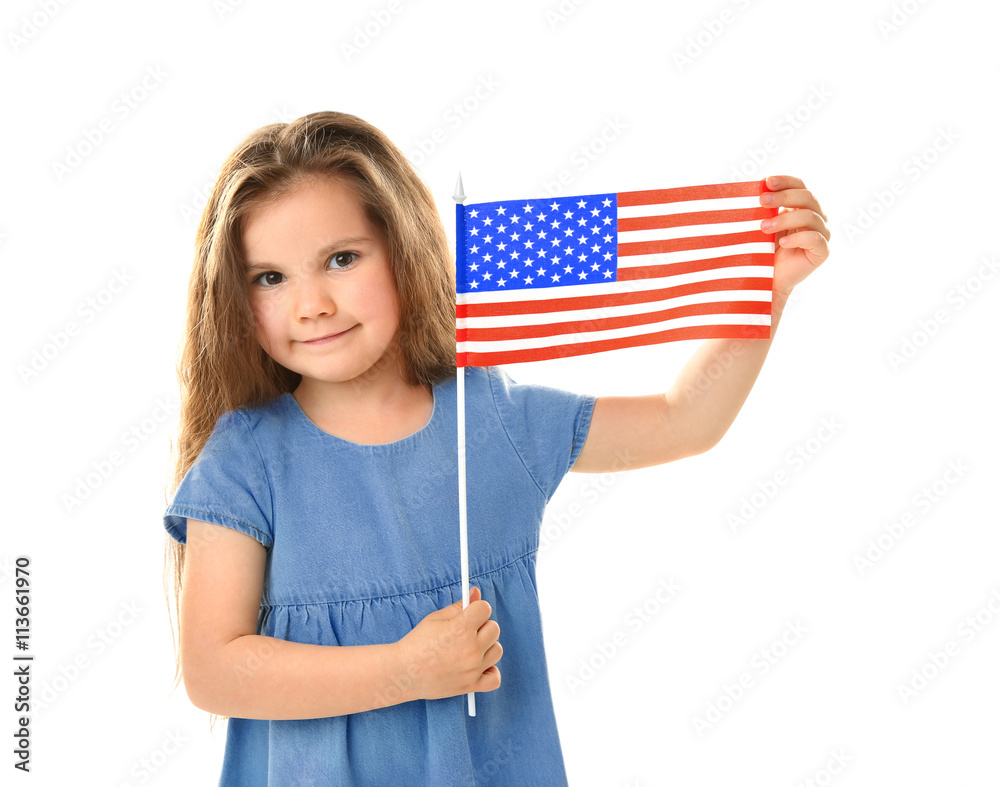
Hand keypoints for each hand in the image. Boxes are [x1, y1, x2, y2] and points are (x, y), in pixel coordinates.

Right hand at [393, 586, 501, 701]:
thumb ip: (459, 606)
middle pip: (494, 628)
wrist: (403, 673)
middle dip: (482, 626)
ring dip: (486, 647)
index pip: (485, 609)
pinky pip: (495, 678)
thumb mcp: (435, 618)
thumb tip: (476, 592)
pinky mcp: (471, 685)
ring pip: (497, 650)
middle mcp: (471, 649)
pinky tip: (479, 665)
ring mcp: (473, 668)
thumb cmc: (417, 643)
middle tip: (466, 631)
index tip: (470, 613)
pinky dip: (490, 671)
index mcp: (461, 629)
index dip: (477, 609)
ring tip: (469, 648)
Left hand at [760, 175, 830, 303]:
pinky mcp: (823, 251)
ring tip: (763, 227)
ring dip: (784, 219)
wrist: (766, 279)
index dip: (786, 181)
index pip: (799, 185)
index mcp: (803, 205)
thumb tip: (757, 187)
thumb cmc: (763, 249)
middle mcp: (817, 216)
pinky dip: (797, 238)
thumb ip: (765, 207)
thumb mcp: (763, 223)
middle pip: (807, 197)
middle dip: (783, 197)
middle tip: (762, 201)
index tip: (767, 181)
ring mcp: (822, 233)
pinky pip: (815, 239)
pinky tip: (782, 243)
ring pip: (809, 216)